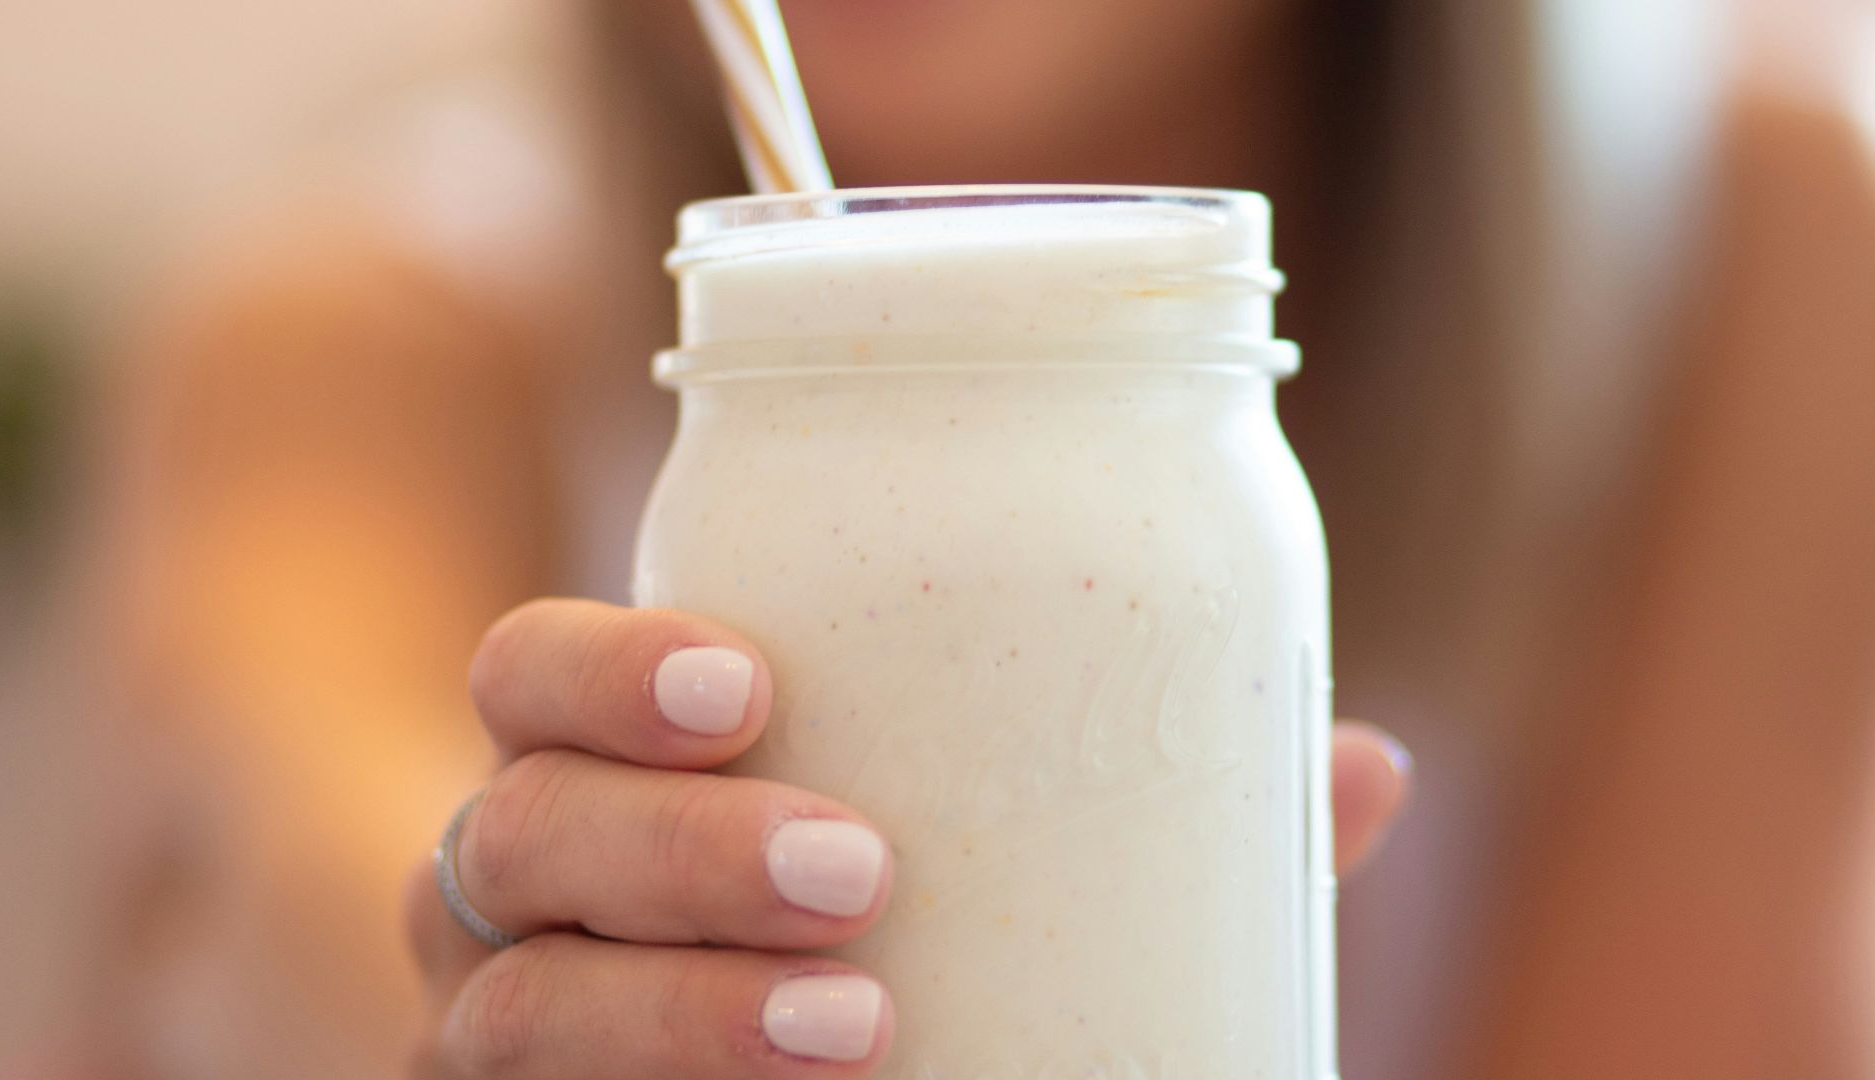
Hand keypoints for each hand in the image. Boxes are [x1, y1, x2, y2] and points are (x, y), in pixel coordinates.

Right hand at [405, 599, 1411, 1077]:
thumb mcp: (1025, 883)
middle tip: (857, 868)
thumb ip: (1159, 822)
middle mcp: (534, 896)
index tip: (751, 686)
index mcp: (625, 774)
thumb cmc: (919, 955)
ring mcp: (514, 1034)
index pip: (531, 678)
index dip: (605, 671)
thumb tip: (1364, 766)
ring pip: (509, 1006)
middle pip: (512, 830)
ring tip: (862, 1025)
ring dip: (673, 1012)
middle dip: (673, 844)